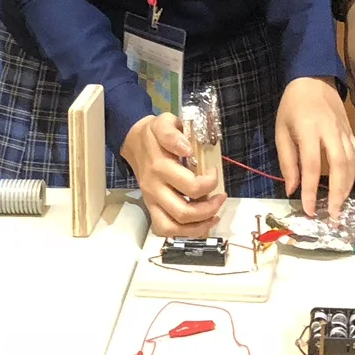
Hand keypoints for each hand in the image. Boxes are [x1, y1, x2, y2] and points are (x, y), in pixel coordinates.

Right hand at [120, 113, 221, 237]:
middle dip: (209, 207)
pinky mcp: (151, 208)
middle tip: (220, 195)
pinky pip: (165, 229)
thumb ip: (173, 133)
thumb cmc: (154, 133)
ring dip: (200, 224)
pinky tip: (202, 223)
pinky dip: (186, 231)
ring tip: (215, 213)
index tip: (214, 170)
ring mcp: (151, 200)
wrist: (133, 142)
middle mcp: (154, 187)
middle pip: (184, 211)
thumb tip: (186, 149)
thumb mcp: (164, 122)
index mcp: (160, 166)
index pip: (189, 184)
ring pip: (175, 226)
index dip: (209, 182)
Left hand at [276, 77, 354, 218]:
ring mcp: (344, 130)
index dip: (311, 190)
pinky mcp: (351, 131)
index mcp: (308, 129)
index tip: (309, 210)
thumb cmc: (292, 107)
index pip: (312, 164)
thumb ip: (287, 161)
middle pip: (339, 164)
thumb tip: (292, 190)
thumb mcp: (281, 132)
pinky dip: (354, 172)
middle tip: (334, 215)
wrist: (313, 79)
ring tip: (341, 206)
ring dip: (348, 186)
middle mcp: (330, 130)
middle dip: (339, 192)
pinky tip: (347, 184)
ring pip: (352, 161)